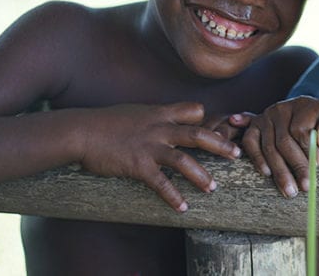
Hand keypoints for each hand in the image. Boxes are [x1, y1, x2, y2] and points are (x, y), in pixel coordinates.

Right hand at [77, 102, 240, 211]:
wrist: (81, 131)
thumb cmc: (106, 122)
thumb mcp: (135, 112)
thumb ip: (154, 117)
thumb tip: (165, 121)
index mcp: (159, 113)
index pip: (194, 110)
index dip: (209, 119)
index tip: (222, 128)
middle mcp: (159, 128)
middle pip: (198, 134)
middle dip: (220, 145)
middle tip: (237, 155)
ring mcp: (149, 146)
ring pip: (184, 160)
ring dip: (201, 176)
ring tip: (213, 188)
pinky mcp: (137, 164)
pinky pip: (161, 183)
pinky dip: (173, 197)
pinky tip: (182, 208)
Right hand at [240, 96, 318, 197]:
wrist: (303, 111)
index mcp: (302, 105)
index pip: (300, 130)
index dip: (308, 150)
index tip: (316, 165)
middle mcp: (281, 109)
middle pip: (284, 141)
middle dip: (295, 166)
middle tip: (304, 186)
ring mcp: (265, 117)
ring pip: (269, 147)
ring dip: (279, 171)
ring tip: (290, 190)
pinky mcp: (254, 125)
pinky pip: (250, 143)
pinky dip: (257, 159)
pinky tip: (267, 174)